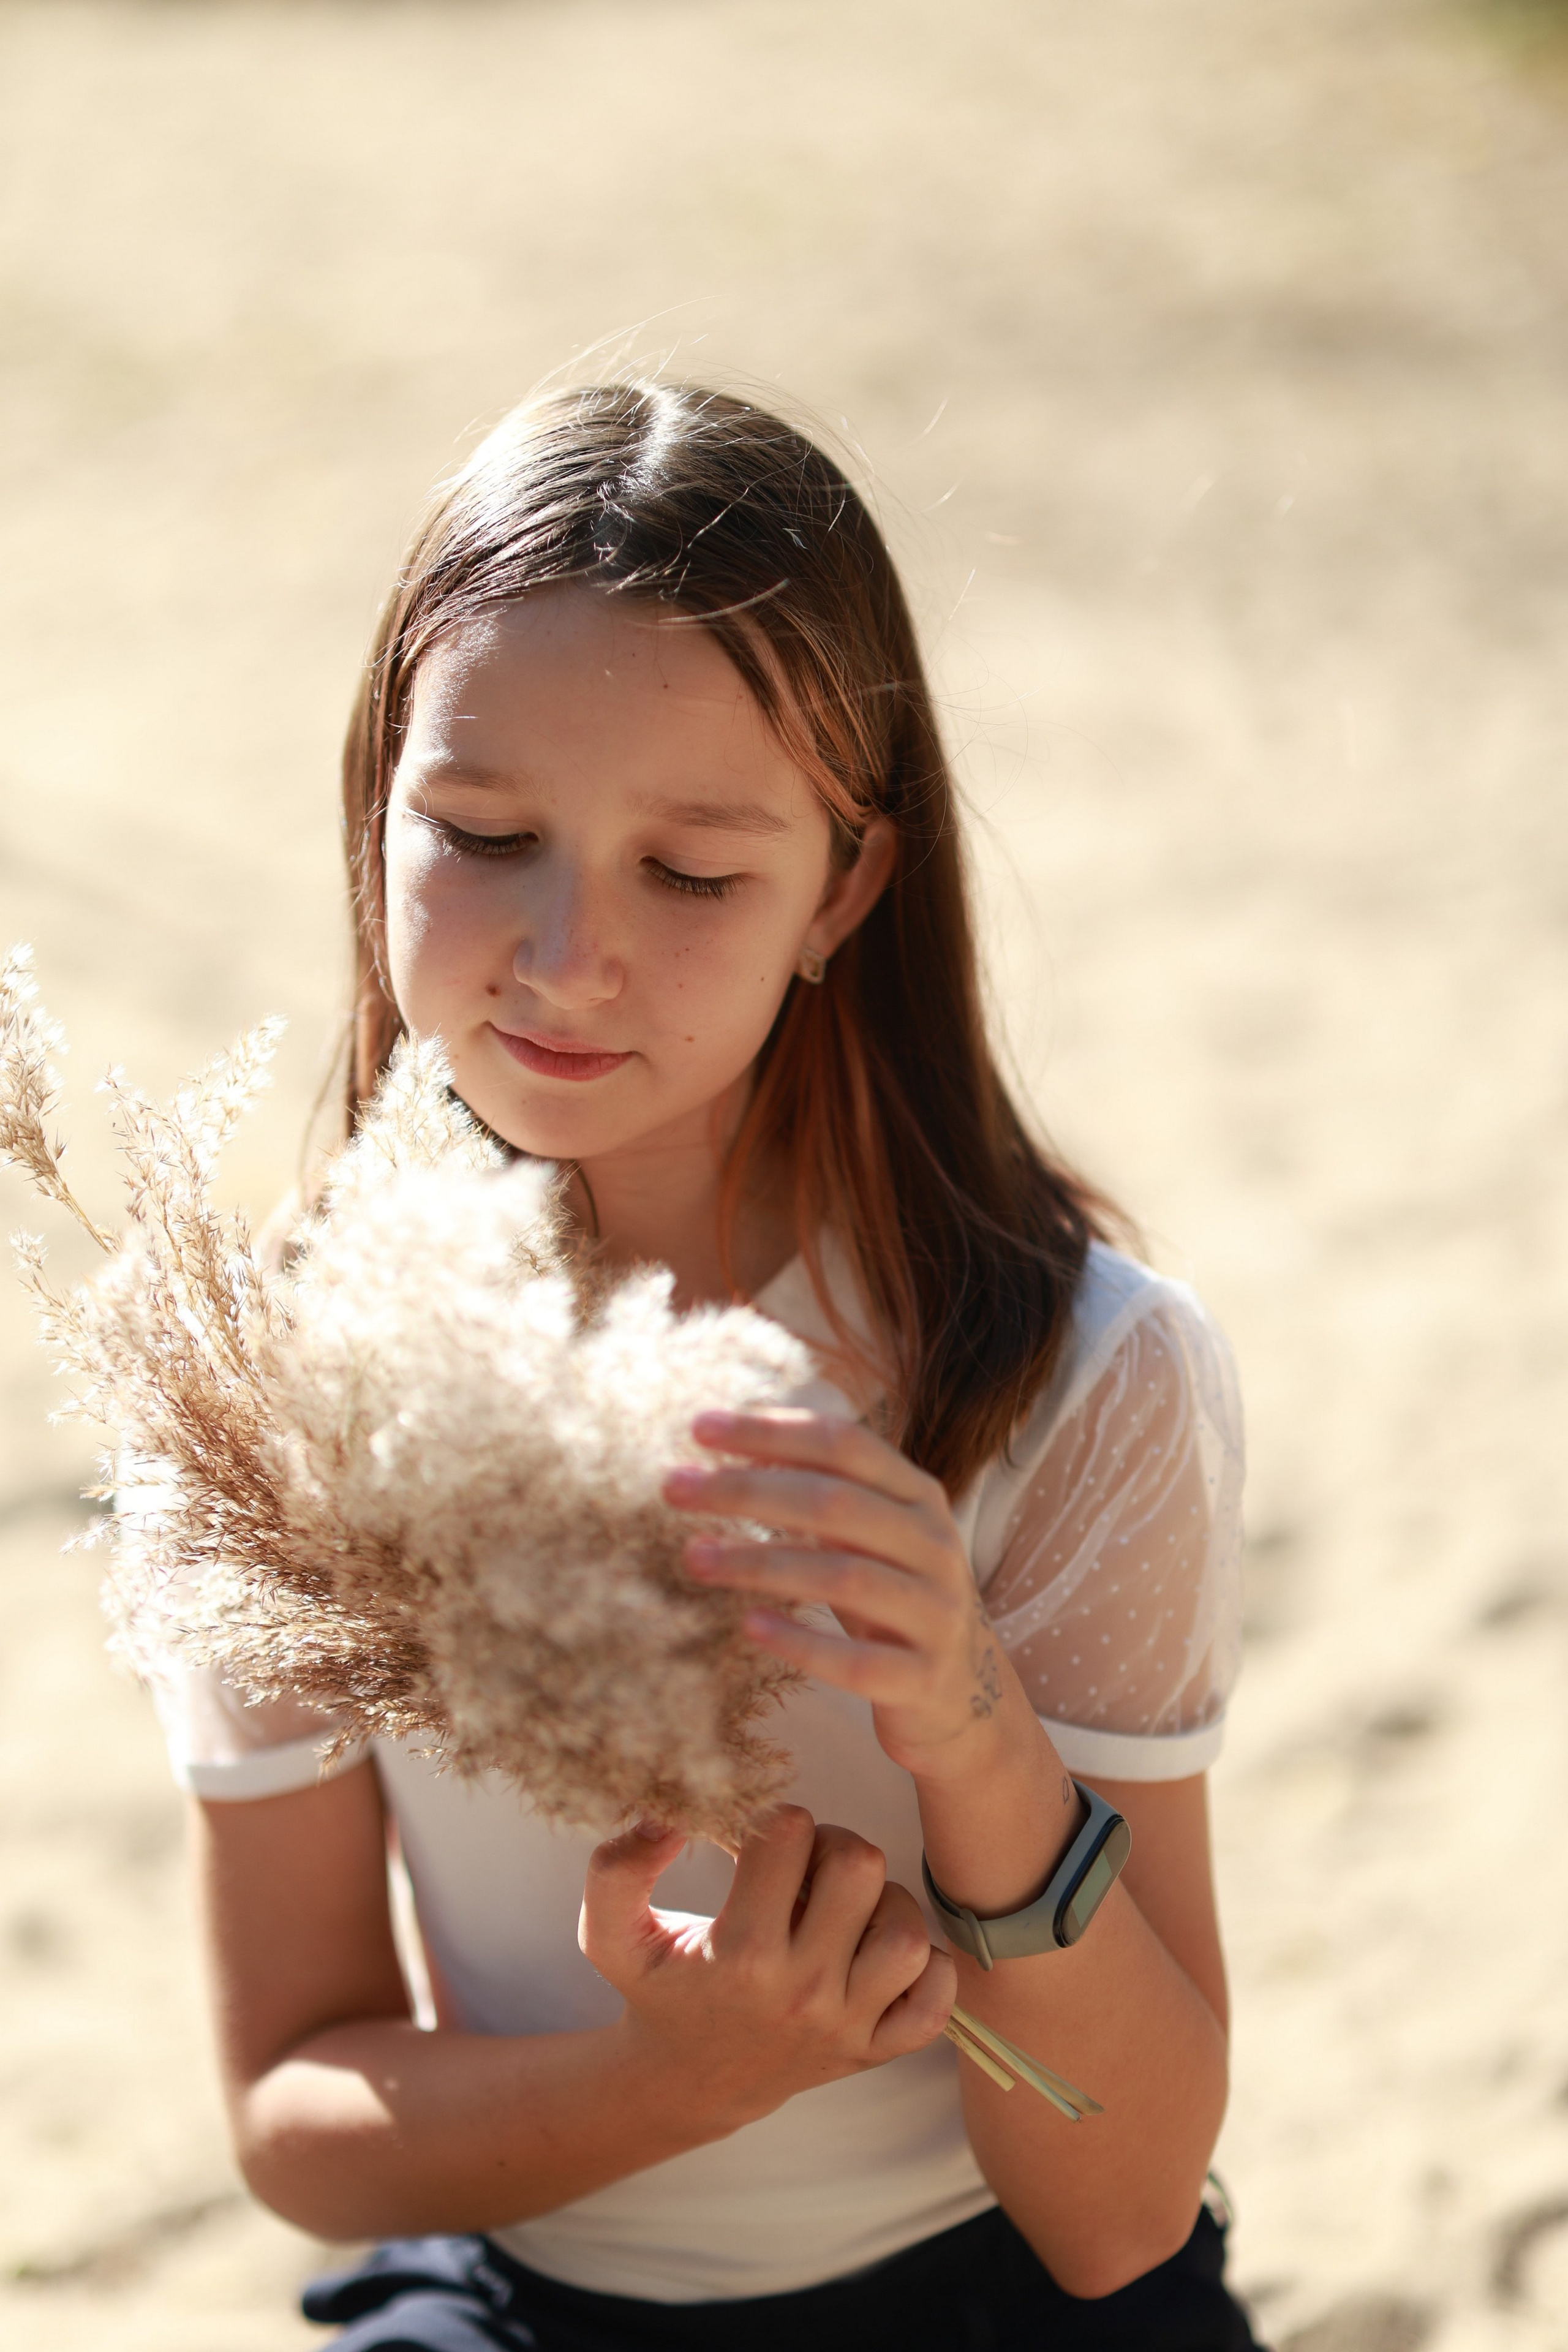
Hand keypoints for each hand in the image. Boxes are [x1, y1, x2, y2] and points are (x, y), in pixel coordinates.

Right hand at [580, 1806, 953, 2131]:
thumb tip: (667, 1818)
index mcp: (740, 1955)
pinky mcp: (877, 2051)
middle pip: (859, 1868)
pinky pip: (938, 1997)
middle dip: (831, 1847)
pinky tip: (877, 1953)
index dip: (772, 1821)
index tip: (756, 1847)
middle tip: (803, 1870)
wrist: (687, 2082)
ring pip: (907, 1929)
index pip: (787, 1835)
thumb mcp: (611, 1934)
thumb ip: (616, 1869)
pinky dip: (926, 1968)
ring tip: (840, 1910)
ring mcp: (846, 2026)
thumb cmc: (657, 1991)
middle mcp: (801, 1992)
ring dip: (880, 1903)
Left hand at [666, 1409, 1019, 1782]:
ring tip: (692, 1557)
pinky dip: (801, 1642)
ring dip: (759, 1562)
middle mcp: (935, 1544)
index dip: (771, 1430)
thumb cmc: (891, 1598)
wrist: (959, 1693)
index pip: (844, 1444)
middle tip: (673, 1487)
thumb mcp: (867, 1535)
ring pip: (843, 1576)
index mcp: (917, 1496)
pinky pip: (857, 1662)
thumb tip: (735, 1446)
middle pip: (835, 1502)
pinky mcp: (923, 1678)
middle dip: (747, 1490)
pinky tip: (749, 1626)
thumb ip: (820, 1491)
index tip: (699, 1427)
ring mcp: (935, 1612)